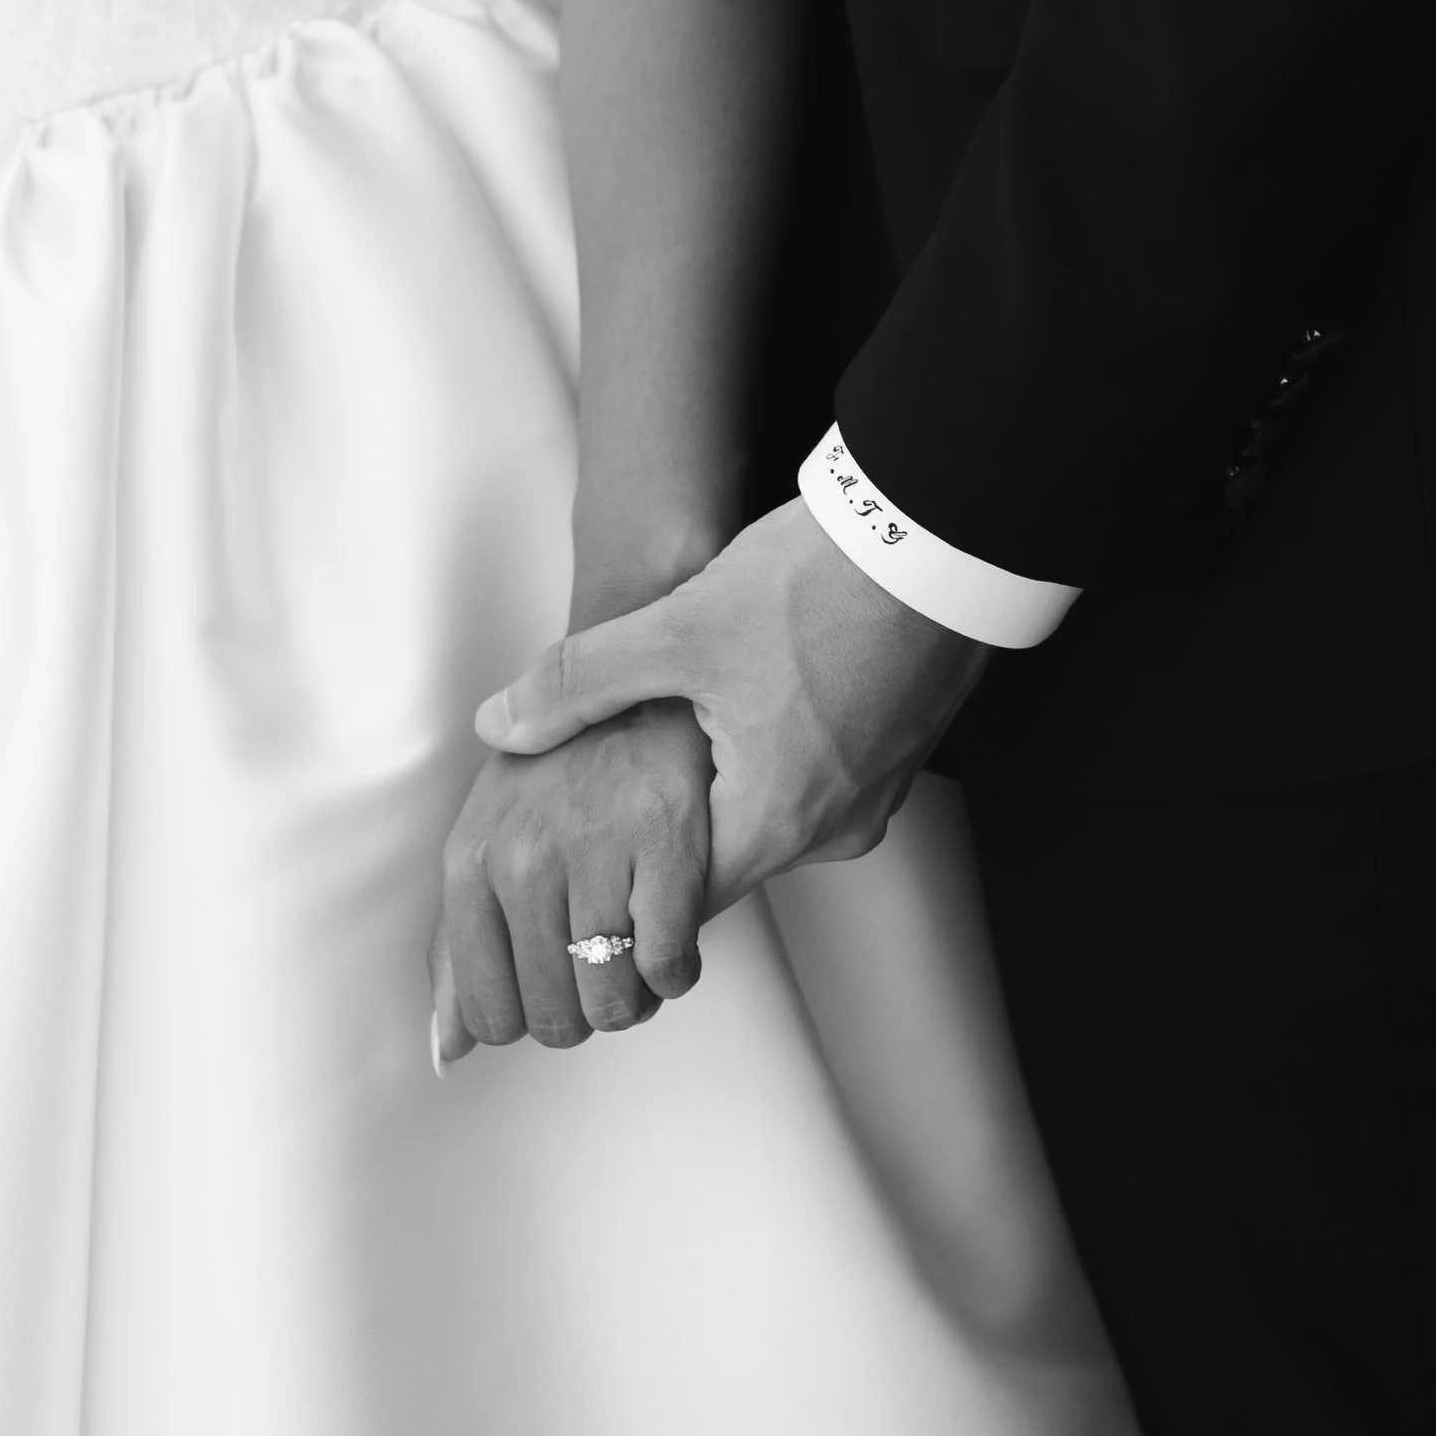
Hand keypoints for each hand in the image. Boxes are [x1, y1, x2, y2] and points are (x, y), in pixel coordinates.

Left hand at [432, 698, 713, 1067]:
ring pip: (611, 1001)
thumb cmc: (559, 780)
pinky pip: (667, 965)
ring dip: (632, 1000)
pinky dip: (675, 976)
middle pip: (552, 1018)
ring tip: (635, 958)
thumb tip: (444, 1052)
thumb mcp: (488, 847)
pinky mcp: (665, 838)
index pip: (485, 1012)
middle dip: (582, 1015)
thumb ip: (458, 952)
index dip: (526, 1021)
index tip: (550, 990)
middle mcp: (523, 856)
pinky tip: (672, 945)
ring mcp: (593, 846)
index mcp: (469, 862)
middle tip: (598, 973)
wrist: (638, 693)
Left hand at [475, 502, 988, 909]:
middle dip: (668, 829)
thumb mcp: (676, 629)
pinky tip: (748, 696)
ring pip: (776, 814)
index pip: (679, 904)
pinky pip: (821, 777)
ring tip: (680, 729)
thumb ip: (578, 684)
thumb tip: (499, 725)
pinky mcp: (901, 750)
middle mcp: (837, 826)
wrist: (936, 531)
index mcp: (777, 821)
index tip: (582, 861)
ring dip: (725, 782)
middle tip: (613, 787)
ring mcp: (878, 790)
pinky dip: (777, 754)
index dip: (621, 885)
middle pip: (728, 859)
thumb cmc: (817, 584)